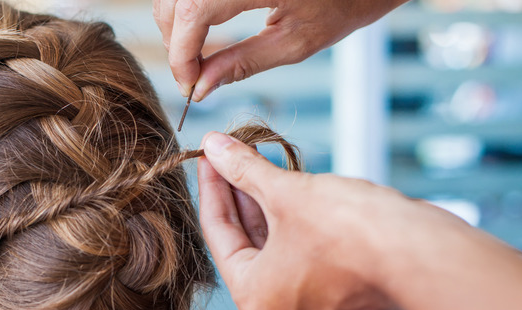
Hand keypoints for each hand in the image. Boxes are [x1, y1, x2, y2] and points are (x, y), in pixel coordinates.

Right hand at [154, 0, 407, 100]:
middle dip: (176, 43)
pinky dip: (188, 7)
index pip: (193, 13)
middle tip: (192, 77)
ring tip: (197, 56)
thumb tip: (200, 88)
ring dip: (177, 24)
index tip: (188, 86)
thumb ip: (241, 64)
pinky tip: (202, 28)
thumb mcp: (295, 42)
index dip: (182, 55)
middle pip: (175, 2)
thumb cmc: (346, 1)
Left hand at [197, 132, 467, 309]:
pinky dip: (300, 230)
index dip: (214, 188)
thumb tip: (213, 146)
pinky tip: (298, 193)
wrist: (428, 258)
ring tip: (262, 167)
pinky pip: (311, 263)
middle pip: (250, 246)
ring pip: (281, 254)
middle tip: (233, 158)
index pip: (220, 235)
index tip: (210, 155)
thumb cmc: (353, 231)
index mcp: (255, 300)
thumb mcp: (287, 192)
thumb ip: (245, 170)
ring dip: (270, 211)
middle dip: (242, 198)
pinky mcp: (349, 305)